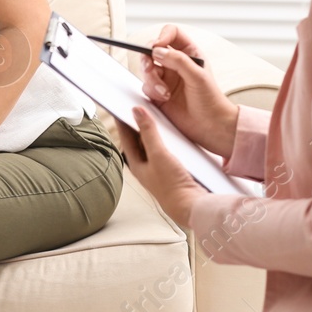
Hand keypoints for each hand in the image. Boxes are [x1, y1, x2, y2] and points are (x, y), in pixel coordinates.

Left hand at [115, 106, 204, 228]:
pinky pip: (165, 150)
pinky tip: (173, 134)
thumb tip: (136, 111)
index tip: (119, 104)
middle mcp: (145, 166)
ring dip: (153, 131)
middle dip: (137, 124)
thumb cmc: (172, 185)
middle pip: (138, 140)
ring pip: (152, 145)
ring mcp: (158, 169)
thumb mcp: (159, 154)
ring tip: (155, 116)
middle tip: (138, 106)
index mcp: (136, 163)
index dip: (122, 120)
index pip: (125, 136)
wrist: (192, 206)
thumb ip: (148, 132)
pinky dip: (166, 140)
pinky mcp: (172, 170)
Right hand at [141, 24, 238, 158]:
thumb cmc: (211, 101)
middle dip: (148, 58)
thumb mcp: (198, 77)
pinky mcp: (157, 92)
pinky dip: (152, 91)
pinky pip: (145, 85)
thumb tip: (156, 51)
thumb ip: (178, 61)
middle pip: (152, 49)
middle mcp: (175, 63)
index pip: (171, 33)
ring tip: (165, 92)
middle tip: (150, 67)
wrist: (210, 127)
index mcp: (189, 53)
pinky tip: (165, 98)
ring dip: (152, 79)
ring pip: (146, 68)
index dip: (162, 36)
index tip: (156, 47)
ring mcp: (165, 77)